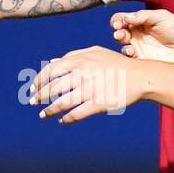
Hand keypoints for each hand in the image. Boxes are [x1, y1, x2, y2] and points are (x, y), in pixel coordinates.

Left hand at [30, 46, 145, 123]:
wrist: (141, 77)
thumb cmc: (116, 64)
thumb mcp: (96, 52)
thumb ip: (74, 56)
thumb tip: (52, 63)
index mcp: (80, 60)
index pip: (51, 70)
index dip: (39, 80)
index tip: (33, 88)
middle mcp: (82, 74)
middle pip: (53, 88)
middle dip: (40, 96)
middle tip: (34, 102)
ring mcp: (90, 89)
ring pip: (62, 103)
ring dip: (49, 110)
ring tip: (43, 115)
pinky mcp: (99, 104)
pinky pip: (77, 114)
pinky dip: (66, 119)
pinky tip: (62, 120)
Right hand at [111, 8, 173, 65]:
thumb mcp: (162, 16)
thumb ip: (144, 16)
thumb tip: (127, 18)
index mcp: (140, 22)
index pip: (121, 19)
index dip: (117, 20)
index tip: (119, 23)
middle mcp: (137, 35)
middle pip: (119, 33)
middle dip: (117, 33)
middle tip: (121, 34)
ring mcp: (139, 48)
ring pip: (122, 47)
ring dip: (122, 45)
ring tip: (130, 46)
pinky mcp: (142, 61)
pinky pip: (129, 60)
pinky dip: (127, 57)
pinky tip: (133, 52)